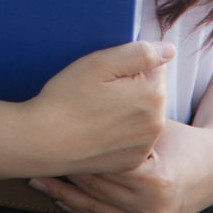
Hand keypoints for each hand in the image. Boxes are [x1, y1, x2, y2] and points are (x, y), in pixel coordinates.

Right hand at [25, 40, 173, 176]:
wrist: (43, 141)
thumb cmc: (67, 98)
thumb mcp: (100, 63)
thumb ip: (140, 53)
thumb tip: (169, 50)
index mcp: (153, 94)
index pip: (155, 65)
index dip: (130, 64)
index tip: (107, 74)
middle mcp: (156, 123)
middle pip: (151, 91)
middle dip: (132, 86)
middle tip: (98, 92)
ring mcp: (144, 146)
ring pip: (143, 114)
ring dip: (128, 109)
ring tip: (96, 111)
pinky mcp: (131, 162)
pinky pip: (133, 138)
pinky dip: (121, 132)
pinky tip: (98, 130)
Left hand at [30, 119, 212, 212]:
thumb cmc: (180, 138)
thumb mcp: (157, 121)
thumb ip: (131, 108)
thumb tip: (106, 76)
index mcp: (156, 179)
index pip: (103, 166)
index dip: (76, 152)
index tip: (51, 140)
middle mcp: (153, 209)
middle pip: (96, 189)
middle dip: (65, 173)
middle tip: (36, 158)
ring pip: (95, 212)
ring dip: (63, 196)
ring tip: (36, 180)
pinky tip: (60, 198)